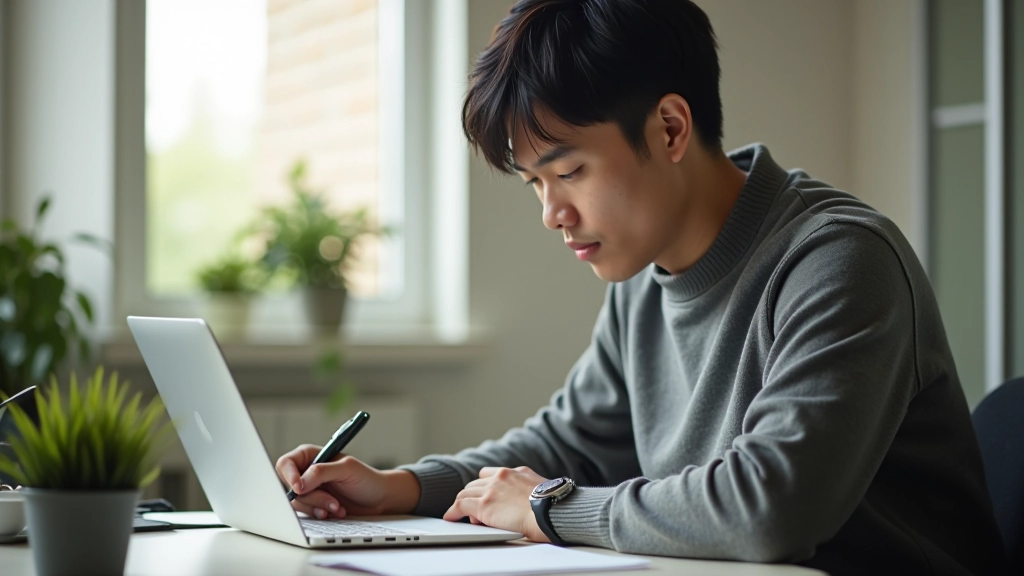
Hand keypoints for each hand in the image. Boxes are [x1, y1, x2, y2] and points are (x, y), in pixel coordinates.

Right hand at [275, 444, 419, 519]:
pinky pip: (305, 513)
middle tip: (331, 500)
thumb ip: (321, 472)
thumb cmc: (366, 479)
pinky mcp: (313, 506)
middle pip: (290, 486)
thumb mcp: (346, 469)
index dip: (289, 476)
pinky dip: (319, 514)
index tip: (299, 488)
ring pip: (298, 502)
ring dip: (318, 506)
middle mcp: (307, 472)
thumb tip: (298, 484)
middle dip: (311, 496)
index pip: (286, 463)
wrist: (379, 499)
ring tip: (337, 506)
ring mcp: (310, 490)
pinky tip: (335, 512)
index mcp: (311, 456)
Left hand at [443, 466, 549, 541]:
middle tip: (473, 509)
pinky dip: (453, 511)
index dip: (485, 485)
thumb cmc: (553, 507)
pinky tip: (450, 517)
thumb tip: (529, 500)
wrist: (552, 511)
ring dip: (464, 503)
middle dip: (474, 495)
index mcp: (517, 471)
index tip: (484, 494)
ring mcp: (491, 489)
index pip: (492, 474)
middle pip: (476, 482)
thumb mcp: (543, 489)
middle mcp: (502, 476)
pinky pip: (460, 505)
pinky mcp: (484, 505)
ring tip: (460, 514)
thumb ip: (530, 489)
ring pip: (466, 492)